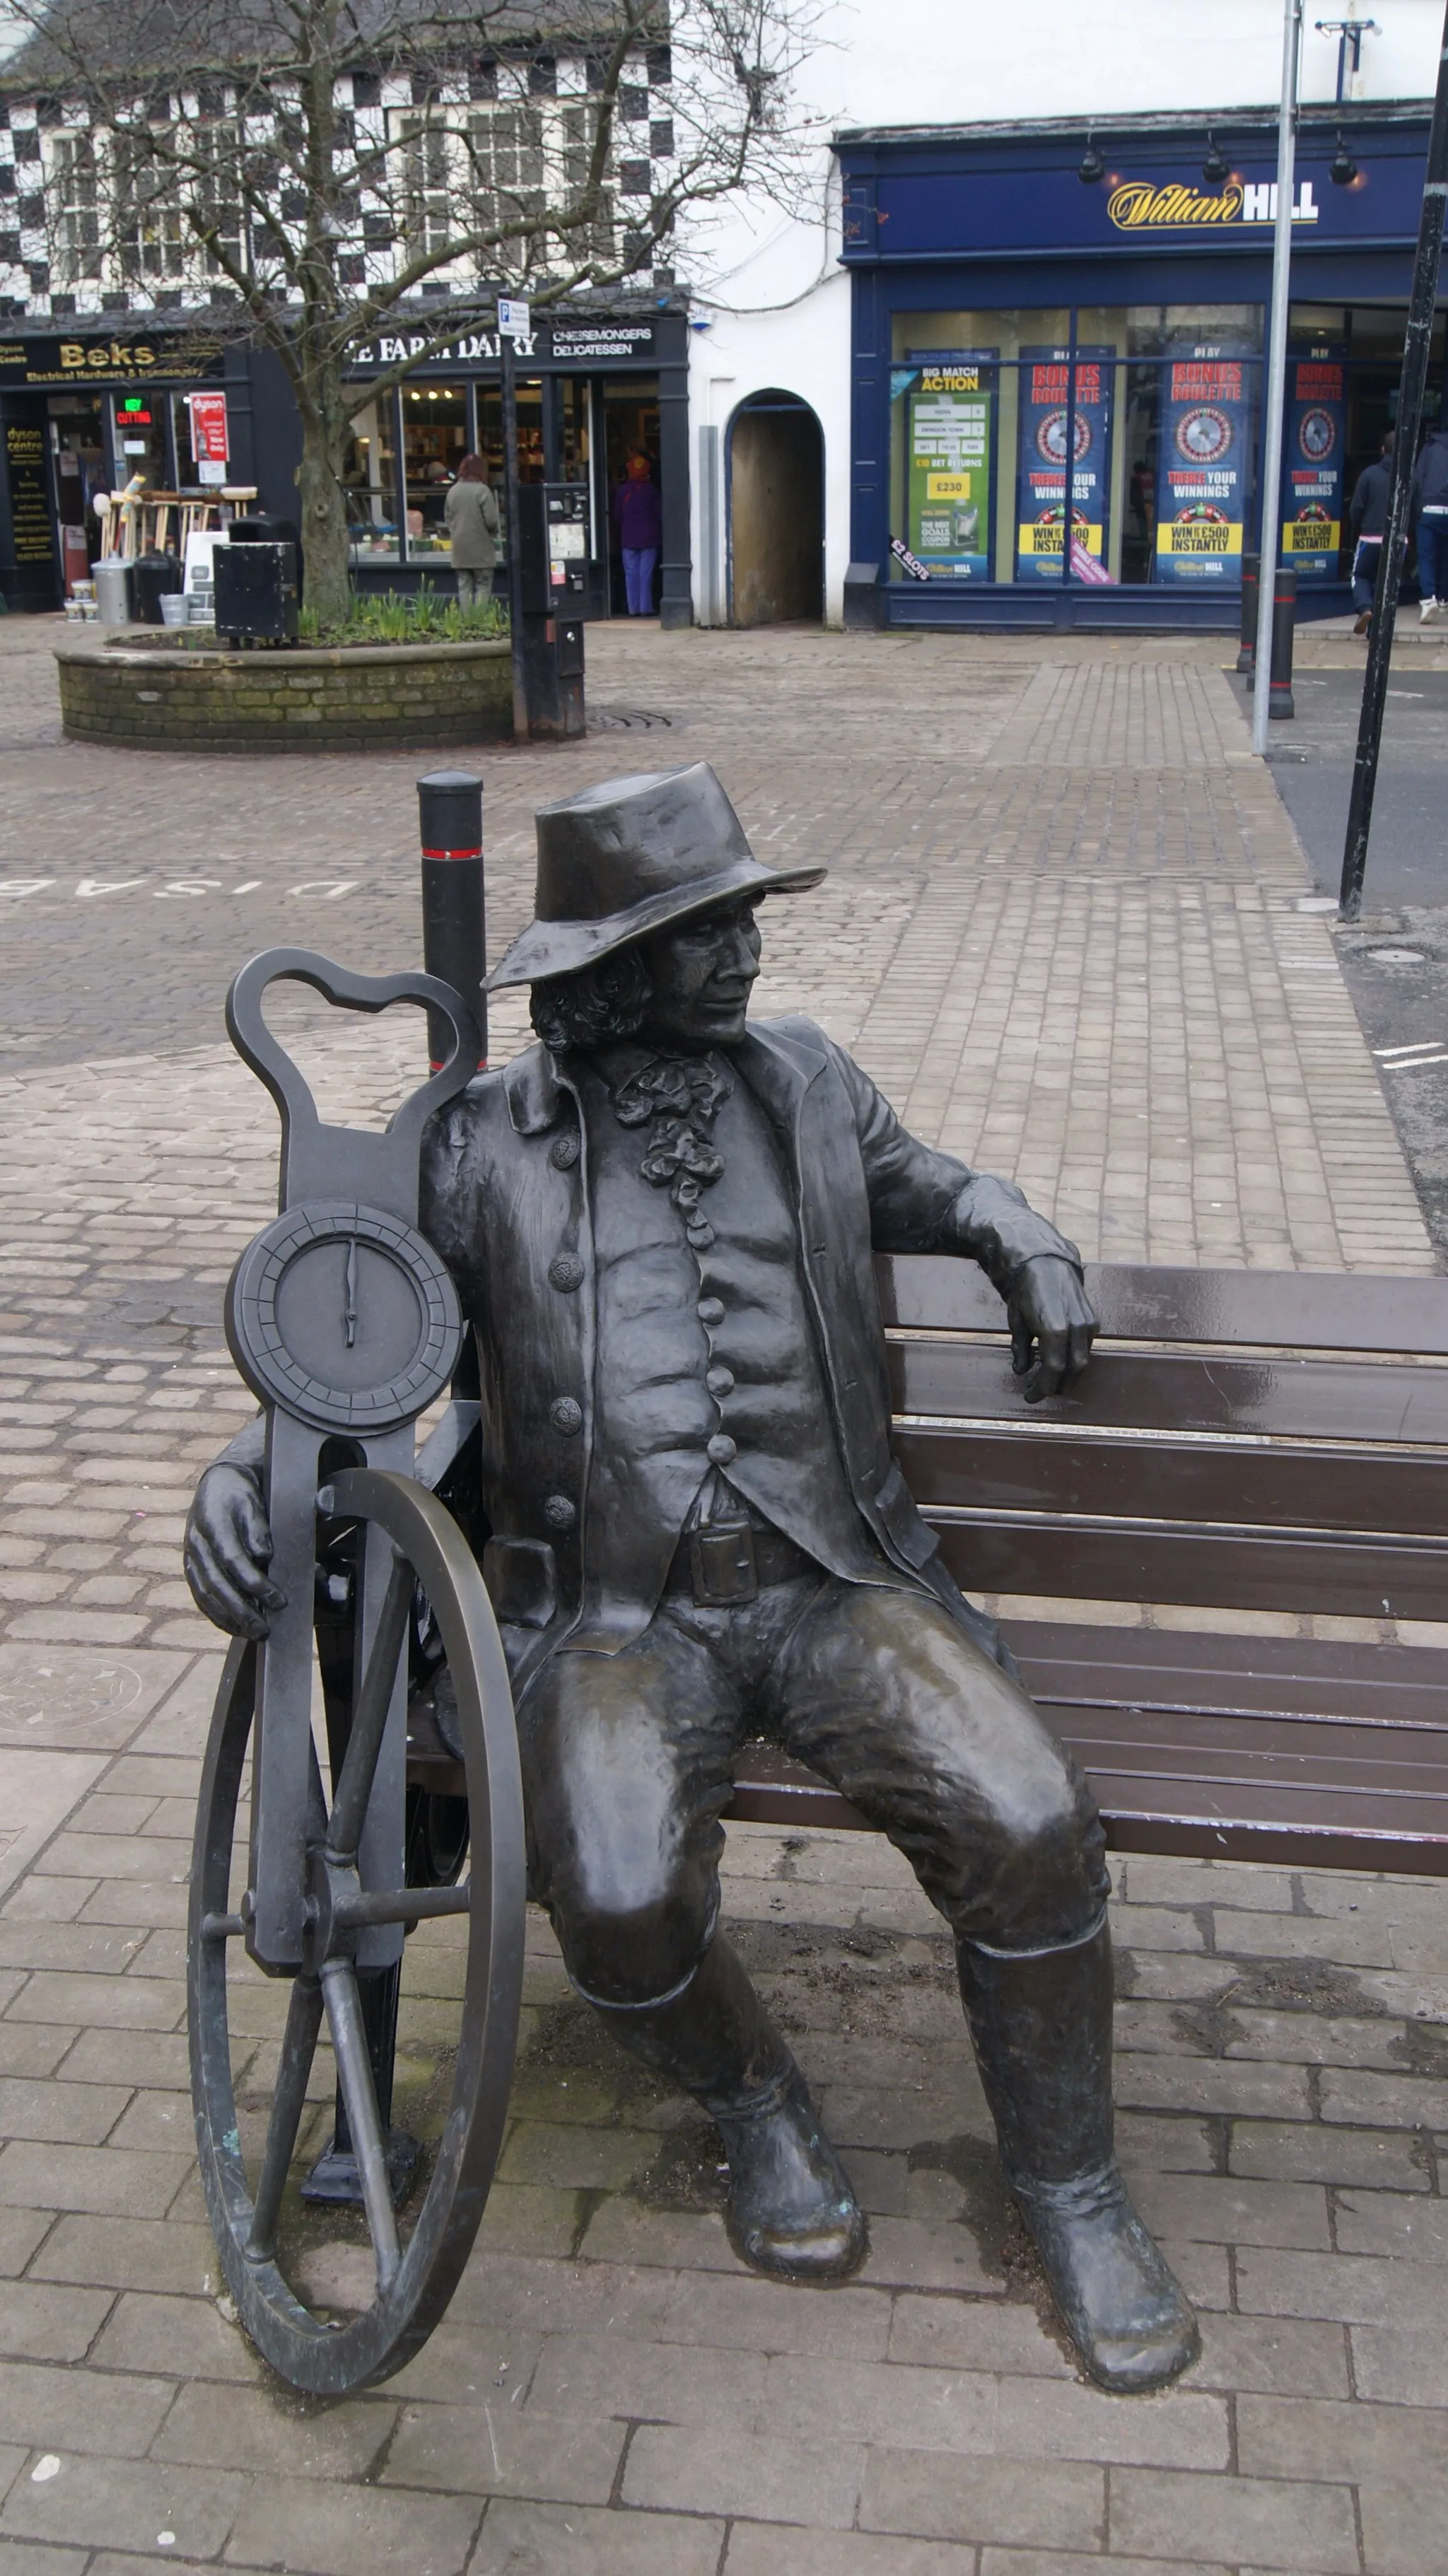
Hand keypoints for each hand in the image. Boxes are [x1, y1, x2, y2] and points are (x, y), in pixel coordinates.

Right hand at [184, 1465, 286, 1638]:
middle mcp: (197, 1543)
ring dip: (229, 1618)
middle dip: (242, 1610)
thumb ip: (258, 1527)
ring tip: (252, 1633)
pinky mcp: (190, 1567)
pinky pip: (200, 1596)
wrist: (217, 1485)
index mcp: (213, 1523)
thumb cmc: (240, 1494)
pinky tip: (233, 1628)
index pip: (233, 1559)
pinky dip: (216, 1615)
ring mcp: (190, 1556)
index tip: (278, 1600)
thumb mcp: (253, 1500)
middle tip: (265, 1629)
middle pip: (217, 1583)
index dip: (255, 1583)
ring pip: (206, 1594)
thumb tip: (264, 1556)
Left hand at [1007, 1256, 1097, 1403]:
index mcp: (1054, 1329)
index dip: (1041, 1388)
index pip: (1053, 1370)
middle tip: (1039, 1392)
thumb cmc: (1025, 1290)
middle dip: (1056, 1386)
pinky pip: (1086, 1347)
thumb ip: (1021, 1349)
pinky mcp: (1092, 1319)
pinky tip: (1059, 1362)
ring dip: (1067, 1375)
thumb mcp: (1016, 1322)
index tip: (1029, 1396)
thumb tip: (1021, 1371)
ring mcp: (1087, 1322)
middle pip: (1072, 1369)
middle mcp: (1076, 1327)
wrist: (1044, 1260)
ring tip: (1049, 1381)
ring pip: (1082, 1360)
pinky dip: (1074, 1359)